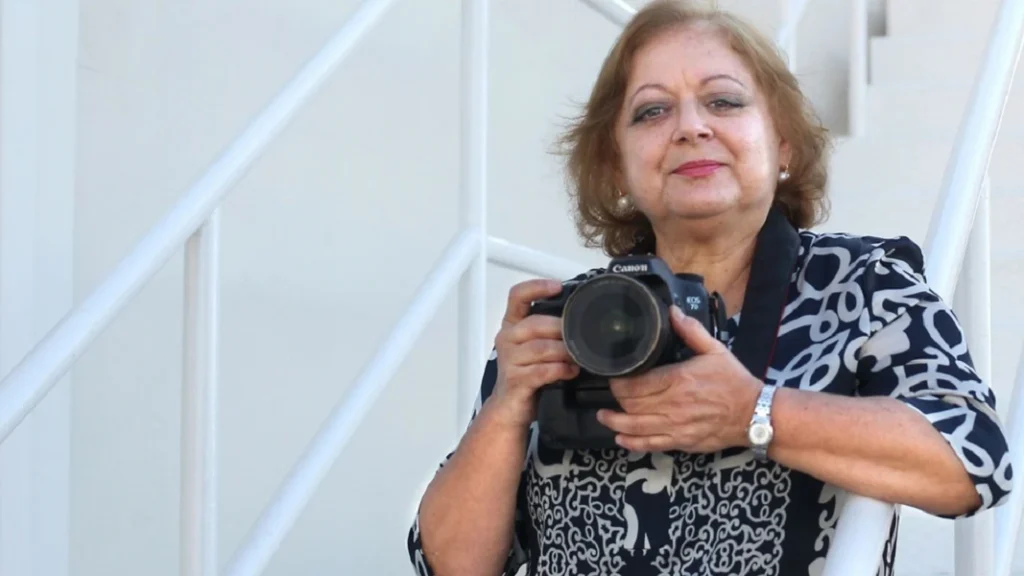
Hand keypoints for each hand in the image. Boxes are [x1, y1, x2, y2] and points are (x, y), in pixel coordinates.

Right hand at [485, 279, 579, 429]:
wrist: (510, 406)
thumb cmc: (527, 372)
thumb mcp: (535, 346)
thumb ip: (548, 330)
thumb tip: (578, 318)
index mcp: (512, 324)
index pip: (517, 295)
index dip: (536, 287)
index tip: (557, 286)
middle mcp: (507, 338)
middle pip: (536, 324)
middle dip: (561, 331)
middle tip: (579, 339)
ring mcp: (509, 360)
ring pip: (541, 348)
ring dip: (564, 353)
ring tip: (577, 358)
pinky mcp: (516, 379)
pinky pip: (543, 370)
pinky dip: (561, 370)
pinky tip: (570, 372)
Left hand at [596, 305, 762, 452]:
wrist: (754, 414)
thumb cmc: (734, 382)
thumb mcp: (716, 351)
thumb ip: (691, 331)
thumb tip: (673, 312)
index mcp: (679, 380)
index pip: (637, 384)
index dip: (619, 381)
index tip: (614, 376)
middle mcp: (674, 405)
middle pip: (632, 404)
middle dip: (617, 398)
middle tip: (611, 391)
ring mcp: (676, 426)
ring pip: (636, 426)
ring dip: (615, 422)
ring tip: (603, 416)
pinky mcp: (681, 441)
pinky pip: (651, 444)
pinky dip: (633, 442)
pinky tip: (621, 438)